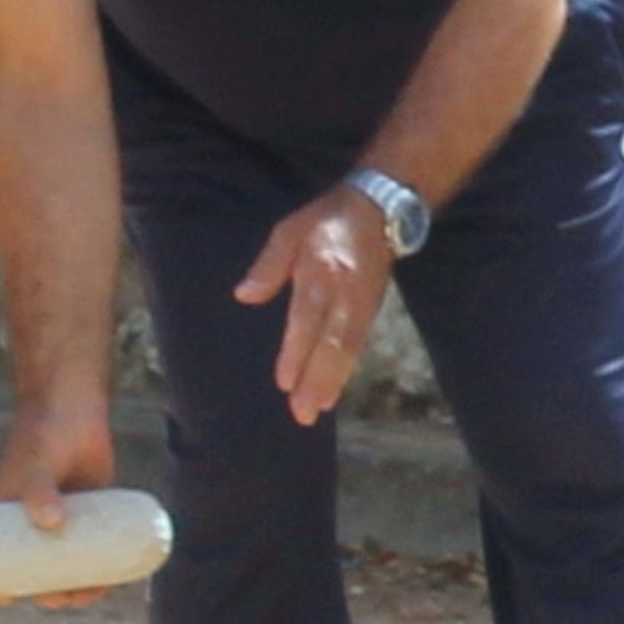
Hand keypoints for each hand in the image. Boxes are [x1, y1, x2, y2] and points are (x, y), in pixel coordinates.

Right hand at [0, 401, 120, 609]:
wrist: (74, 409)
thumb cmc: (43, 436)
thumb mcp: (36, 465)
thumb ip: (40, 490)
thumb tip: (52, 524)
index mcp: (7, 520)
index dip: (2, 587)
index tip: (12, 600)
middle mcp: (34, 524)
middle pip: (39, 572)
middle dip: (50, 594)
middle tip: (65, 599)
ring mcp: (64, 519)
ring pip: (69, 565)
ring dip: (78, 587)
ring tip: (92, 595)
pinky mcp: (91, 511)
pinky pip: (93, 547)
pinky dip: (101, 567)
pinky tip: (112, 582)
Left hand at [235, 188, 395, 427]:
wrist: (379, 209)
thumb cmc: (325, 221)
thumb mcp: (289, 231)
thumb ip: (268, 266)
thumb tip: (244, 295)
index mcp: (321, 274)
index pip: (306, 321)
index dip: (296, 354)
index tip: (284, 383)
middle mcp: (344, 296)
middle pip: (331, 345)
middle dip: (317, 381)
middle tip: (303, 413)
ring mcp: (361, 306)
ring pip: (348, 351)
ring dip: (333, 383)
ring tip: (317, 409)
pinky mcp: (372, 311)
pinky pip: (358, 347)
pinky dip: (346, 371)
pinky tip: (334, 389)